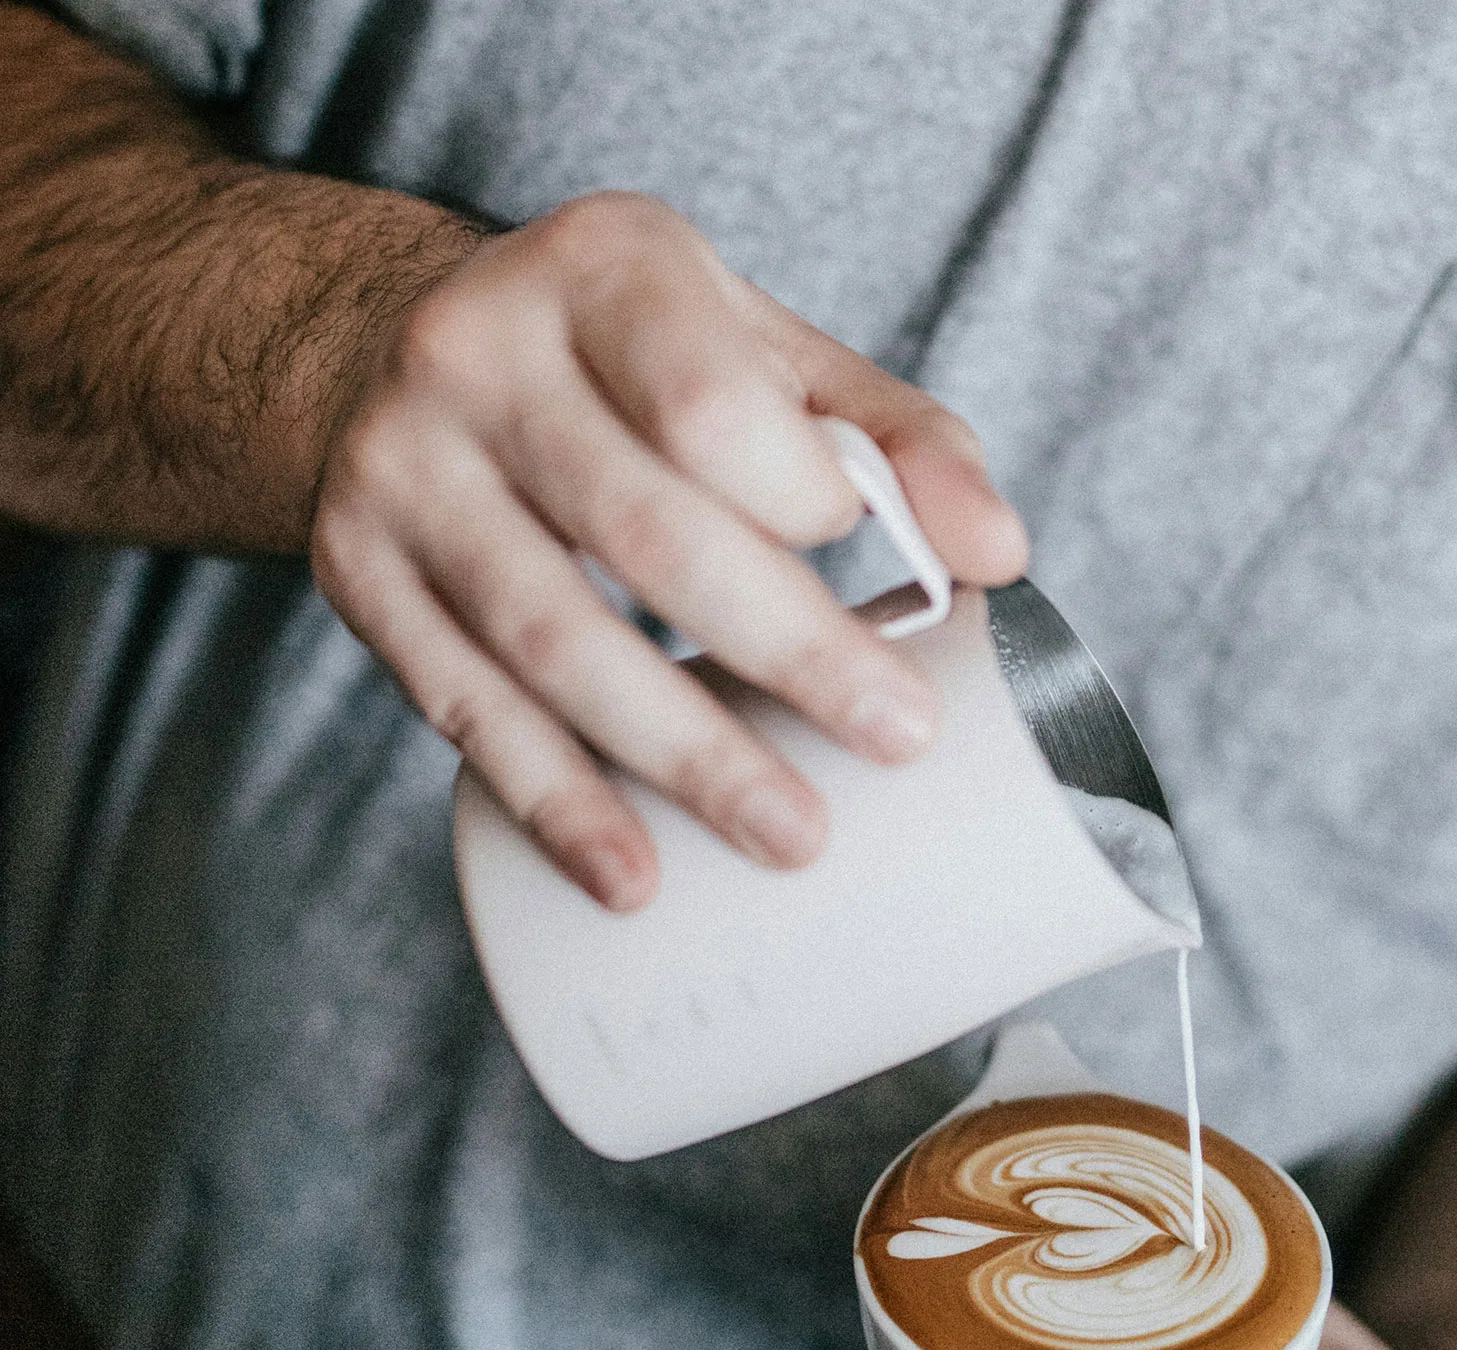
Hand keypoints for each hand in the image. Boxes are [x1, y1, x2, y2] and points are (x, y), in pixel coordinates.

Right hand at [310, 191, 1027, 909]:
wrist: (384, 344)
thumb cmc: (620, 361)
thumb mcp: (753, 346)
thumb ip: (891, 434)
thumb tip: (999, 555)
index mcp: (602, 271)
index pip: (707, 400)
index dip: (800, 498)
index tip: (884, 565)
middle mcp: (476, 355)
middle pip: (644, 532)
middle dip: (787, 652)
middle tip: (895, 741)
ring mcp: (402, 469)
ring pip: (553, 637)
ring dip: (681, 755)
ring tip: (792, 837)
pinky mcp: (357, 572)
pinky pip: (462, 707)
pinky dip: (555, 800)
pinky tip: (630, 873)